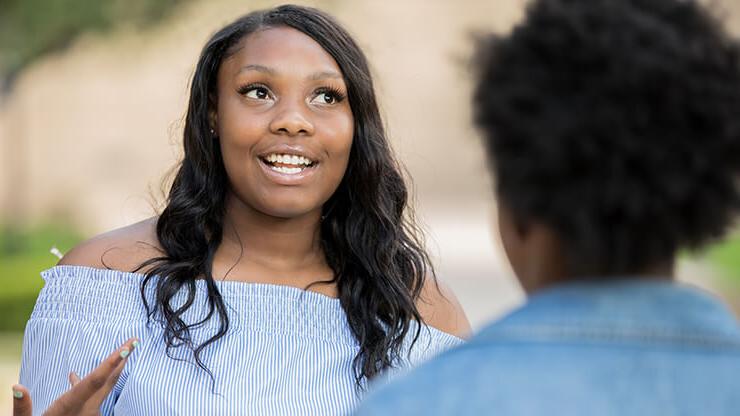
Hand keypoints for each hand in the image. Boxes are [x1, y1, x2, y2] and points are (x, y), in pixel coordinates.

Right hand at [13, 338, 138, 415]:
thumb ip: (22, 407)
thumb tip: (17, 387)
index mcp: (71, 407)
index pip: (95, 381)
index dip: (111, 364)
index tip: (127, 350)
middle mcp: (86, 410)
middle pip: (107, 381)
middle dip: (121, 360)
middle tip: (135, 341)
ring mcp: (89, 414)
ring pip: (100, 388)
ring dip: (108, 370)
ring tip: (122, 352)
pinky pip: (91, 397)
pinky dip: (88, 385)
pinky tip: (72, 375)